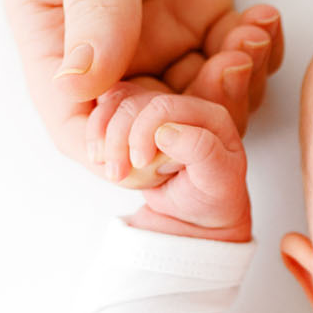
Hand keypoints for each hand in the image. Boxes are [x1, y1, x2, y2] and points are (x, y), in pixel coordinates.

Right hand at [3, 0, 283, 169]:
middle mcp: (102, 42)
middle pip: (151, 126)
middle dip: (197, 120)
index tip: (175, 129)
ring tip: (250, 36)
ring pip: (200, 97)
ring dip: (234, 88)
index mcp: (52, 36)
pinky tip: (263, 19)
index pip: (83, 130)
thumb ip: (97, 10)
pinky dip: (255, 54)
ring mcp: (154, 23)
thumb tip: (86, 89)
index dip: (129, 151)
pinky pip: (232, 56)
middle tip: (230, 71)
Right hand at [86, 85, 251, 241]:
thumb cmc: (211, 195)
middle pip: (135, 102)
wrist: (196, 211)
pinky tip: (98, 158)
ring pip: (116, 105)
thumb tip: (165, 131)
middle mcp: (180, 107)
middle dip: (119, 137)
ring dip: (102, 135)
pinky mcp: (134, 119)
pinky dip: (95, 133)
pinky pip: (106, 112)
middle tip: (117, 174)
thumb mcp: (217, 179)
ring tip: (107, 169)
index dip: (144, 130)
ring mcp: (155, 112)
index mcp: (208, 114)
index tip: (139, 163)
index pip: (166, 106)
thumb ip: (201, 150)